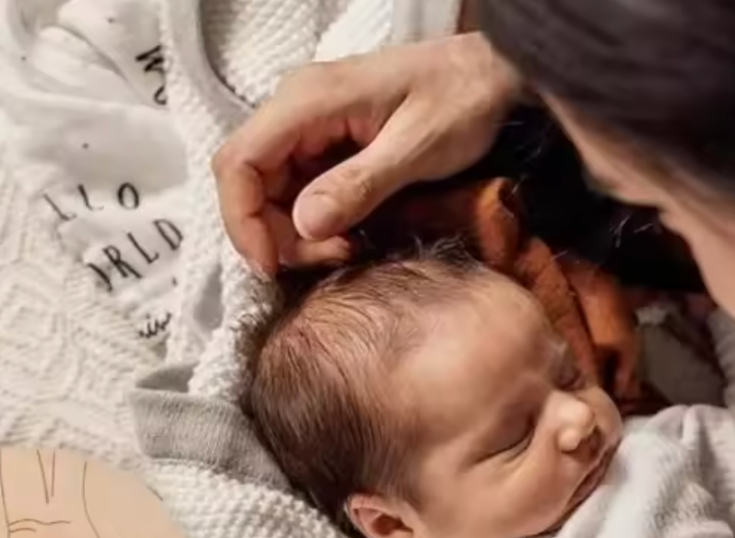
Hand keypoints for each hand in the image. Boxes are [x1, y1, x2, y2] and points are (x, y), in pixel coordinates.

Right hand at [213, 34, 522, 272]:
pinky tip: (351, 236)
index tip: (272, 266)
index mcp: (308, 100)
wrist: (494, 74)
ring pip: (273, 194)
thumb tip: (304, 223)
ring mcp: (311, 129)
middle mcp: (298, 111)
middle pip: (251, 185)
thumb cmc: (464, 98)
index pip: (240, 162)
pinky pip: (300, 193)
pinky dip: (316, 224)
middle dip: (276, 235)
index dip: (243, 222)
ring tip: (347, 248)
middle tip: (329, 258)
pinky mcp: (328, 147)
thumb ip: (360, 185)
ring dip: (297, 235)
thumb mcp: (417, 147)